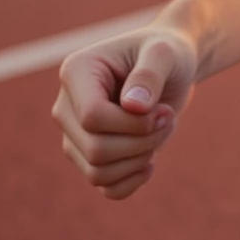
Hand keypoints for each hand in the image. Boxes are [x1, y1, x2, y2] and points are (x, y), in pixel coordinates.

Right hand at [52, 25, 196, 199]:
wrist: (172, 67)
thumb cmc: (166, 52)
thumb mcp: (165, 52)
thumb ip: (149, 74)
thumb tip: (132, 105)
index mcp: (75, 72)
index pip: (92, 118)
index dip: (132, 124)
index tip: (161, 110)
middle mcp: (66, 107)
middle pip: (95, 150)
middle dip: (141, 142)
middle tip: (168, 119)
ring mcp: (75, 135)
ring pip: (98, 173)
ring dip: (140, 160)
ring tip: (162, 131)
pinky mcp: (91, 156)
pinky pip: (105, 187)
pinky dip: (132, 181)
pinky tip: (151, 159)